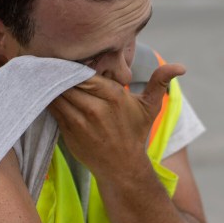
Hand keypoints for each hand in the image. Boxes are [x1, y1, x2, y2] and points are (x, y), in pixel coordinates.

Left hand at [48, 63, 185, 178]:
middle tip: (47, 61)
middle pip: (67, 80)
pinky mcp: (68, 131)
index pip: (84, 71)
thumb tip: (181, 67)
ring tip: (42, 72)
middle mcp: (95, 108)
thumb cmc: (134, 133)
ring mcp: (80, 121)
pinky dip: (46, 98)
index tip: (66, 55)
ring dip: (48, 83)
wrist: (122, 167)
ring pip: (56, 93)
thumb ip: (160, 81)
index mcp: (113, 96)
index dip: (72, 64)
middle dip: (57, 70)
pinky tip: (42, 91)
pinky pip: (52, 108)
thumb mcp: (149, 107)